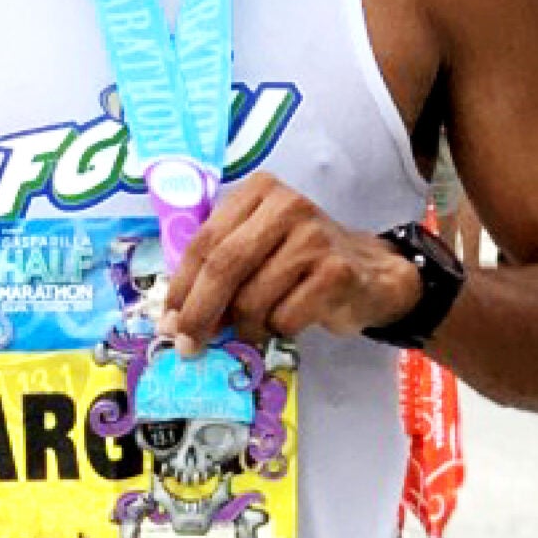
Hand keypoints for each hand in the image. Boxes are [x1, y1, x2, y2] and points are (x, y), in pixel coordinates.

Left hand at [160, 173, 419, 353]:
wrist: (369, 273)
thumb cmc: (299, 262)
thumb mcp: (256, 247)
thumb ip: (218, 269)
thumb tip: (176, 318)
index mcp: (258, 192)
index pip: (205, 241)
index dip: (182, 286)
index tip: (168, 321)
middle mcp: (286, 205)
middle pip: (224, 267)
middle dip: (200, 313)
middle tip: (188, 345)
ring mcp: (314, 237)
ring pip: (252, 298)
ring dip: (245, 327)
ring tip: (255, 328)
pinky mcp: (335, 272)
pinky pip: (284, 317)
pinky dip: (277, 330)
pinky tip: (288, 321)